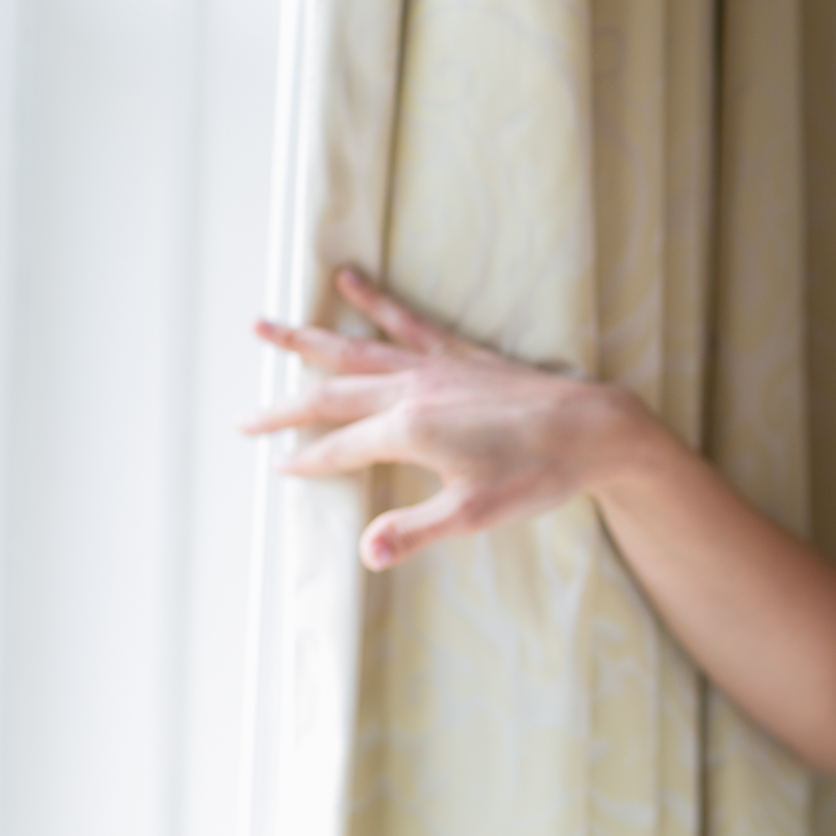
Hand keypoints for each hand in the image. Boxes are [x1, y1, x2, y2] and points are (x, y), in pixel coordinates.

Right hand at [244, 268, 653, 568]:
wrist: (592, 427)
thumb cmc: (537, 474)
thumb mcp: (474, 513)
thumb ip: (415, 531)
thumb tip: (365, 555)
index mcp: (408, 430)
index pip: (339, 448)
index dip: (306, 462)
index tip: (279, 469)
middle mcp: (411, 390)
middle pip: (331, 396)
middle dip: (284, 409)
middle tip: (243, 420)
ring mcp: (433, 366)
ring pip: (354, 350)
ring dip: (305, 340)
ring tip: (261, 326)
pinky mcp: (457, 353)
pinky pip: (405, 321)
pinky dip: (374, 301)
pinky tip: (347, 280)